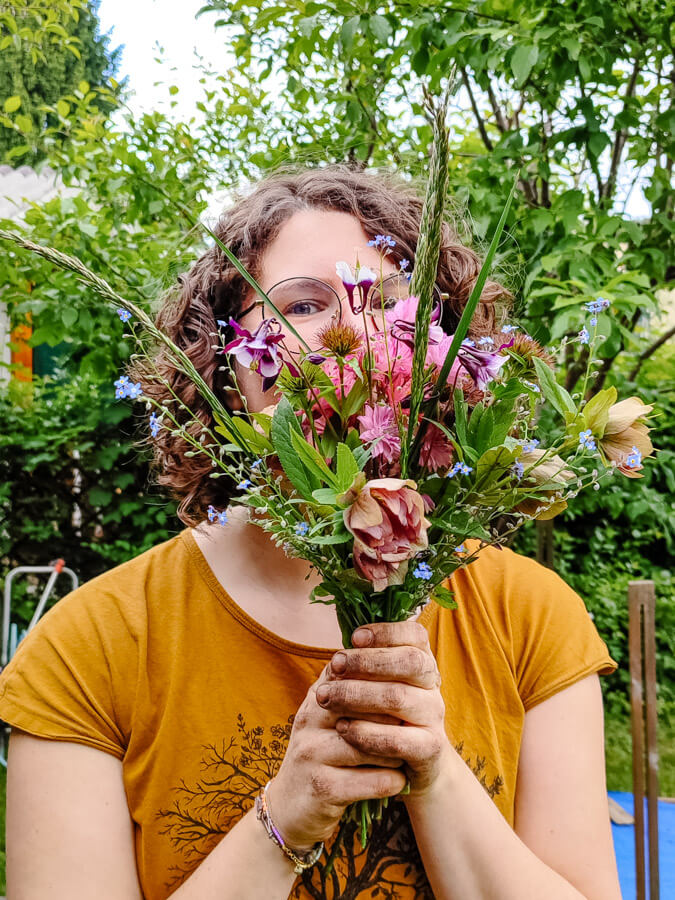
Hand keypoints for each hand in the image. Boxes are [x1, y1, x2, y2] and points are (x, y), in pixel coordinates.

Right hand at [268, 662, 407, 850]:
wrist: (291, 806)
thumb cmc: (323, 753)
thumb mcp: (331, 715)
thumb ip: (355, 686)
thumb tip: (399, 655)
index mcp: (317, 695)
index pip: (355, 672)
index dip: (387, 677)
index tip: (410, 689)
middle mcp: (309, 718)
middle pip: (365, 704)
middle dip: (395, 716)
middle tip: (413, 725)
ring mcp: (312, 753)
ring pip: (371, 742)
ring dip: (395, 750)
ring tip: (405, 754)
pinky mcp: (322, 788)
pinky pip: (372, 780)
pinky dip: (392, 780)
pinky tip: (398, 780)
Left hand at [317, 621, 452, 798]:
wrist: (414, 767)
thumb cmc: (388, 718)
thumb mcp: (379, 688)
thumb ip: (364, 670)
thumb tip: (336, 658)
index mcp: (422, 663)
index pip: (416, 635)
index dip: (387, 632)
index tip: (355, 637)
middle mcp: (433, 686)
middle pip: (410, 662)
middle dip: (367, 661)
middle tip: (334, 664)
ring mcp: (434, 717)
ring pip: (398, 697)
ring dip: (356, 694)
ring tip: (326, 697)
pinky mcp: (429, 749)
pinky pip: (398, 739)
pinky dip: (366, 733)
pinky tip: (342, 729)